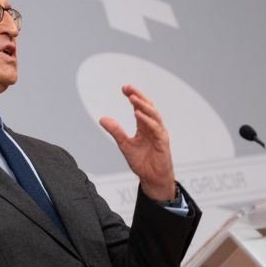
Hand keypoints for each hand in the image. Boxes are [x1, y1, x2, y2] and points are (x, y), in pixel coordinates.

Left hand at [99, 85, 175, 200]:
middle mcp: (153, 127)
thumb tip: (102, 119)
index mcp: (144, 126)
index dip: (133, 96)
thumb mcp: (124, 144)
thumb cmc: (142, 162)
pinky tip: (138, 114)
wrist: (151, 178)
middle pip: (148, 107)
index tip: (124, 88)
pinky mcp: (162, 142)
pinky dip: (147, 120)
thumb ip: (115, 131)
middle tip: (128, 88)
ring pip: (153, 115)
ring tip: (133, 98)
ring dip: (143, 105)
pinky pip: (156, 128)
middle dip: (138, 96)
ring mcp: (159, 133)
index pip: (139, 107)